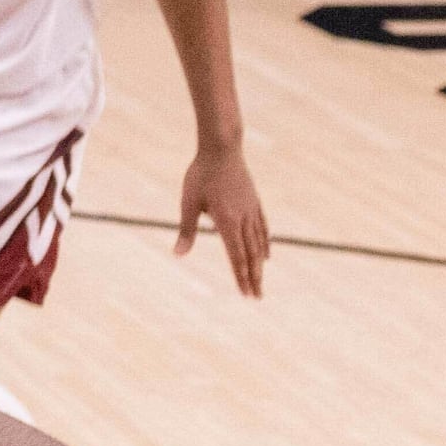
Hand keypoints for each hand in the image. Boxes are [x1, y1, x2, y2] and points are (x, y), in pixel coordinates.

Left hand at [176, 144, 268, 296]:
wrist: (222, 148)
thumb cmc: (200, 174)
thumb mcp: (188, 202)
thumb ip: (186, 230)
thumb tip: (178, 254)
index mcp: (227, 222)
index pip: (236, 256)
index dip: (241, 276)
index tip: (246, 293)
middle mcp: (243, 219)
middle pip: (251, 255)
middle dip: (254, 277)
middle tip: (257, 297)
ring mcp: (251, 210)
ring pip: (259, 244)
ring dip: (260, 265)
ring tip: (260, 280)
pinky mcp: (254, 202)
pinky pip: (262, 228)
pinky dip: (265, 244)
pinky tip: (267, 254)